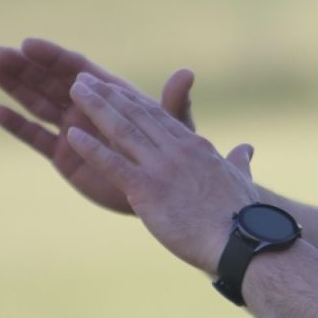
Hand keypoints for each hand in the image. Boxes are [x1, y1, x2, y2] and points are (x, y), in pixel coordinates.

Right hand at [0, 38, 195, 214]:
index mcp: (110, 93)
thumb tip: (187, 73)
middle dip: (25, 67)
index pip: (76, 68)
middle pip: (50, 82)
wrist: (162, 190)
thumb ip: (174, 101)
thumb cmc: (174, 151)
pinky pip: (36, 137)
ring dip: (15, 87)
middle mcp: (87, 107)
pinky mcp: (64, 155)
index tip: (28, 44)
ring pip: (37, 104)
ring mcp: (73, 130)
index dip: (52, 56)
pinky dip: (17, 125)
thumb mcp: (174, 126)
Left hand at [67, 74, 255, 272]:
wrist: (242, 238)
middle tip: (83, 79)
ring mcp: (161, 168)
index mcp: (196, 146)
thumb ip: (239, 160)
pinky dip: (91, 148)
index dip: (132, 100)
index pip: (158, 116)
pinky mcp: (147, 190)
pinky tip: (71, 135)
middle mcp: (177, 150)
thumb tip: (246, 149)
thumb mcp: (241, 178)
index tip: (113, 87)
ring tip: (74, 91)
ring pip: (122, 130)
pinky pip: (113, 164)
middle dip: (107, 95)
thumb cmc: (244, 215)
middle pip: (136, 115)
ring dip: (95, 108)